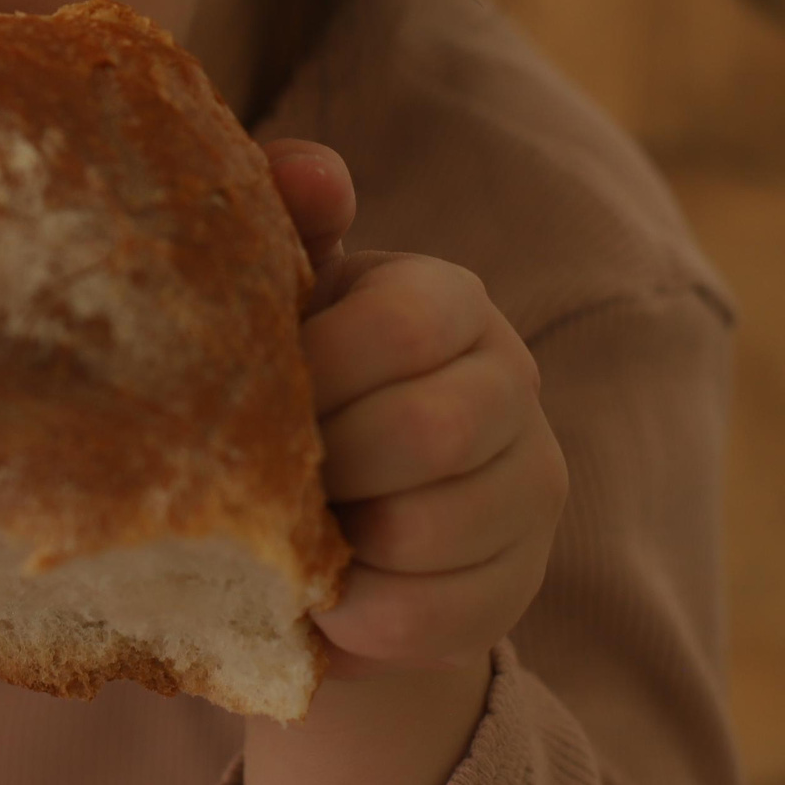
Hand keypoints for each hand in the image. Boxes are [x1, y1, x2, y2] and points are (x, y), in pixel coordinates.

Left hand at [241, 140, 568, 784]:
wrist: (325, 511)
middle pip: (426, 435)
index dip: (316, 373)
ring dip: (335, 543)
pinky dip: (352, 612)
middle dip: (324, 465)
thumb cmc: (291, 376)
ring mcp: (527, 487)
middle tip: (261, 477)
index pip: (400, 327)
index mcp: (447, 299)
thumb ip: (286, 224)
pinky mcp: (513, 584)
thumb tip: (314, 171)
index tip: (257, 397)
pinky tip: (316, 590)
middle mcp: (509, 382)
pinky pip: (430, 613)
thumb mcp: (279, 294)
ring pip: (429, 531)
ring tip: (286, 532)